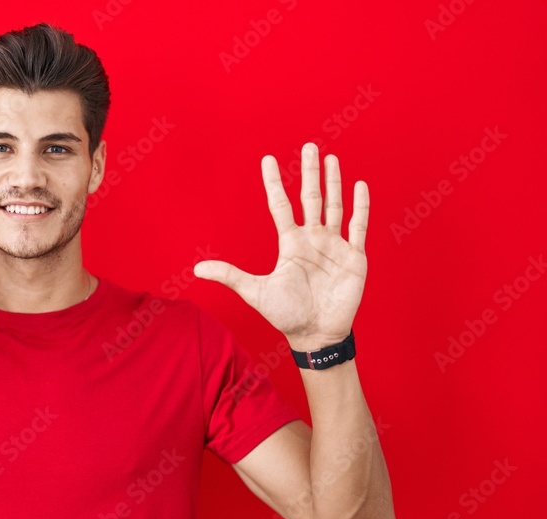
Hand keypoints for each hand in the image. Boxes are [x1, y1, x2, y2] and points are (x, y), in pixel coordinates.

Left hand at [194, 143, 367, 350]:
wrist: (316, 334)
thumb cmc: (286, 314)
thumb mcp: (255, 292)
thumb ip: (230, 276)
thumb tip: (196, 269)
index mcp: (289, 244)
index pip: (281, 206)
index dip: (274, 183)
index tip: (267, 160)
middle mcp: (312, 239)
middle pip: (311, 198)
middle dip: (310, 173)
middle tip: (309, 146)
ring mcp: (333, 246)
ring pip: (334, 206)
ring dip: (334, 183)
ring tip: (331, 159)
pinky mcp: (354, 257)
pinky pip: (358, 226)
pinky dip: (360, 207)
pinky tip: (359, 185)